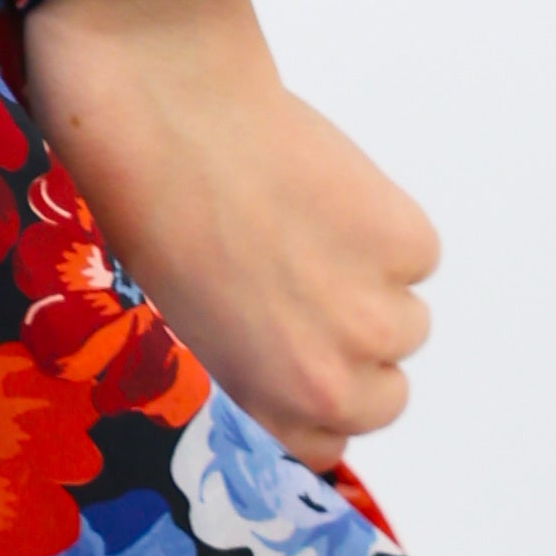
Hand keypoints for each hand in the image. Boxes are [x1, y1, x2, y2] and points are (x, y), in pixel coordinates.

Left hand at [18, 0, 437, 465]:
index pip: (326, 447)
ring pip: (408, 321)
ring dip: (371, 283)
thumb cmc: (139, 206)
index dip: (310, 395)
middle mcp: (323, 383)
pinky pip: (416, 253)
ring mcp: (374, 316)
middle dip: (352, 349)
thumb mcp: (168, 323)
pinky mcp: (405, 245)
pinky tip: (319, 189)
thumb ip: (231, 369)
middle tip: (301, 286)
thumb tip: (263, 369)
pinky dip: (383, 225)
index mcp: (254, 408)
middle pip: (384, 397)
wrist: (163, 108)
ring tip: (300, 226)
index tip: (291, 355)